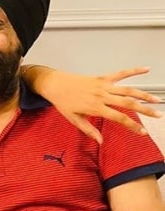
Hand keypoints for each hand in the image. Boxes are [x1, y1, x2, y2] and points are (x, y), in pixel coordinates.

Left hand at [28, 65, 162, 143]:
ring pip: (129, 90)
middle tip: (157, 115)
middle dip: (145, 110)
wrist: (55, 85)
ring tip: (156, 100)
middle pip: (129, 103)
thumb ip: (89, 130)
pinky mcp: (103, 77)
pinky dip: (134, 70)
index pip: (119, 118)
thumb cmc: (63, 103)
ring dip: (144, 94)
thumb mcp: (74, 120)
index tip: (143, 132)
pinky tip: (146, 69)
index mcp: (96, 108)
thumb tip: (101, 141)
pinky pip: (121, 73)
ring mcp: (104, 85)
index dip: (133, 126)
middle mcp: (103, 96)